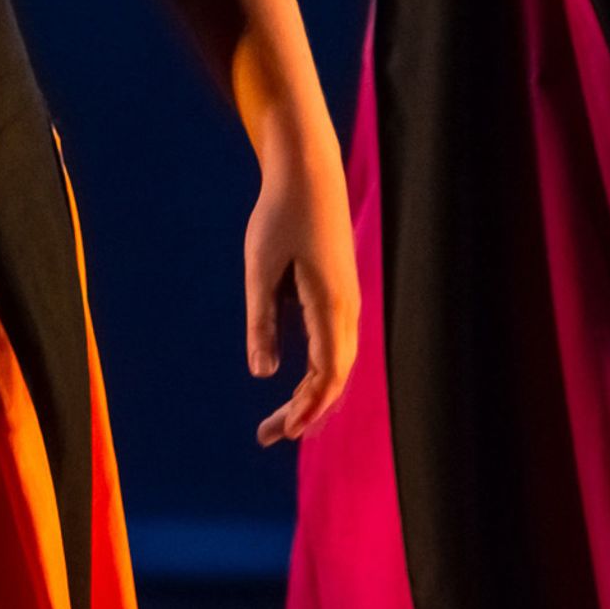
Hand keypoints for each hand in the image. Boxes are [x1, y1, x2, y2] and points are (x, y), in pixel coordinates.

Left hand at [244, 120, 357, 444]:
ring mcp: (348, 300)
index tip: (279, 434)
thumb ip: (262, 321)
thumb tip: (263, 373)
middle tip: (268, 436)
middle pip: (334, 378)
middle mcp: (347, 309)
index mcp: (330, 307)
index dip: (305, 410)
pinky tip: (299, 383)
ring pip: (338, 364)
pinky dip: (320, 373)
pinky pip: (336, 346)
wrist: (309, 172)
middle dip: (305, 412)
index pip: (325, 376)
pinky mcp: (340, 291)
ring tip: (282, 420)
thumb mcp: (260, 269)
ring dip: (313, 395)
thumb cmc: (280, 216)